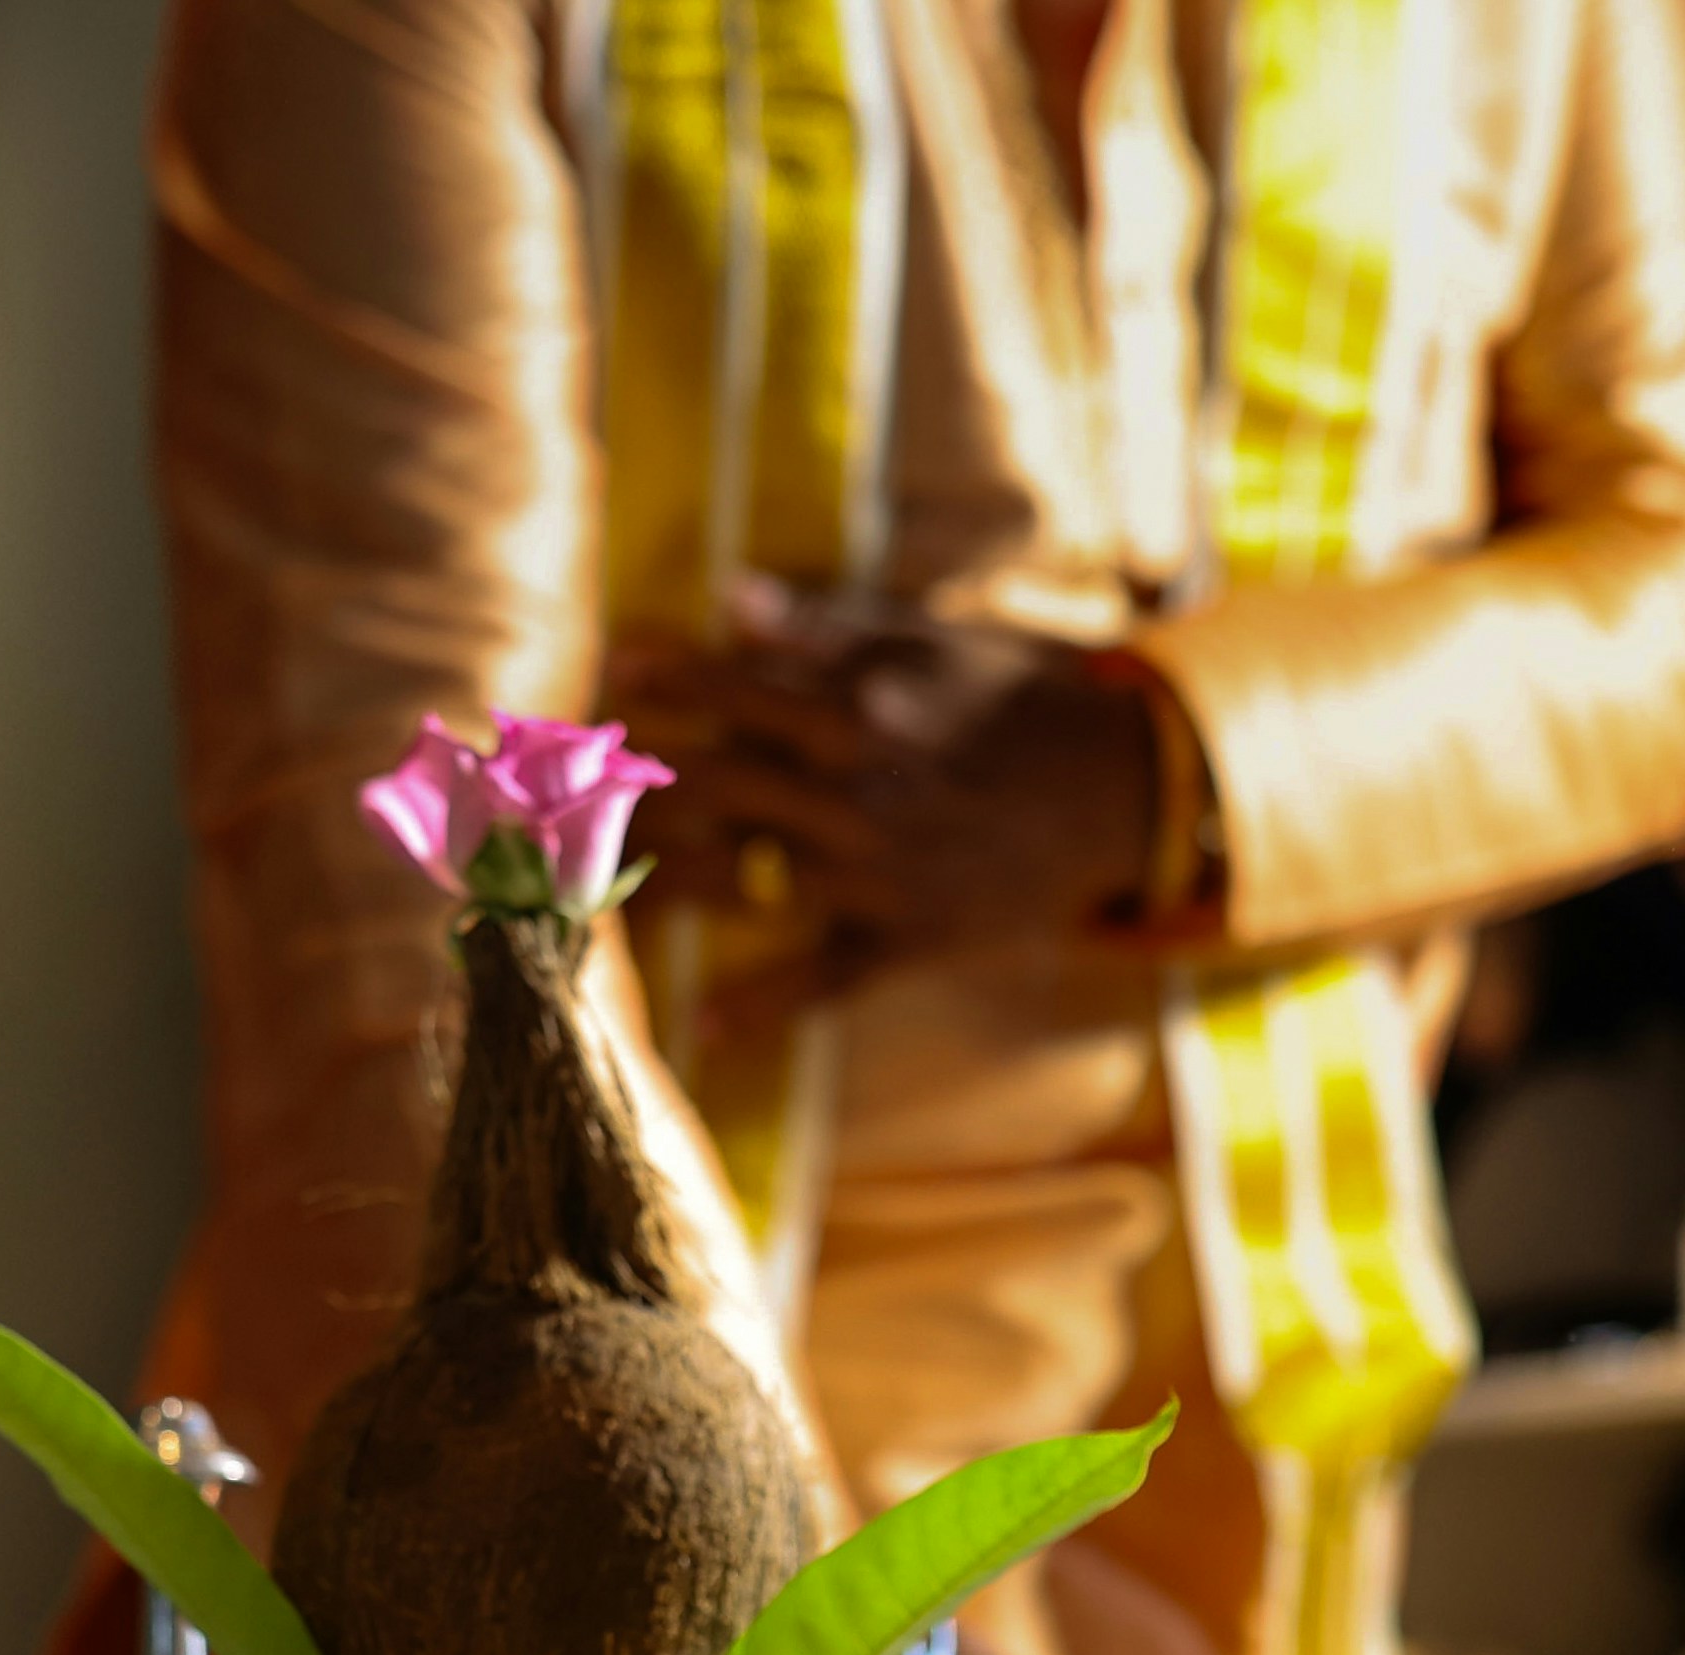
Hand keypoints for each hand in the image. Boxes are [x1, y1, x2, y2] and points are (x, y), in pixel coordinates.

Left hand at [605, 586, 1163, 1046]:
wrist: (1127, 791)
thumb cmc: (1025, 700)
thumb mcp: (937, 638)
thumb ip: (833, 623)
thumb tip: (733, 596)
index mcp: (862, 706)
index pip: (735, 687)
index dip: (664, 679)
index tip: (608, 671)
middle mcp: (856, 788)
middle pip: (714, 785)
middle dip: (628, 785)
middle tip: (557, 787)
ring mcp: (877, 869)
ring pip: (742, 878)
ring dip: (657, 879)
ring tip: (580, 877)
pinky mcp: (906, 936)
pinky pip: (821, 980)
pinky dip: (762, 1006)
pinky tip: (703, 1028)